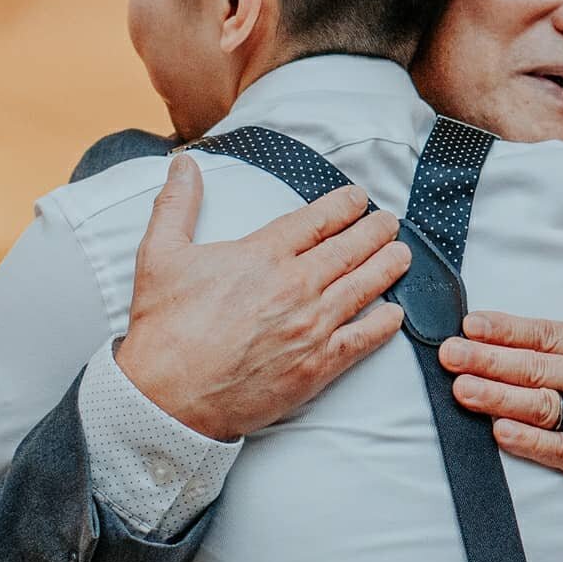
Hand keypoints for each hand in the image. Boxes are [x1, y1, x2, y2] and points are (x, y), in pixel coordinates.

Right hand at [117, 153, 410, 440]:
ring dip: (387, 267)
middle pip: (349, 249)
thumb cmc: (163, 328)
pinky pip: (362, 339)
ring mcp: (310, 326)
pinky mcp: (317, 366)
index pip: (317, 220)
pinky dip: (383, 324)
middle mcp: (295, 286)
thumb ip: (177, 204)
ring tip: (403, 254)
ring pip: (363, 288)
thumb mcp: (159, 255)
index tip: (359, 198)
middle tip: (390, 222)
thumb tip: (183, 163)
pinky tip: (395, 314)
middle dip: (375, 231)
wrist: (165, 398)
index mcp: (262, 255)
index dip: (344, 205)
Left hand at [438, 247, 562, 522]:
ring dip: (499, 398)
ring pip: (545, 407)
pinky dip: (531, 442)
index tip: (472, 323)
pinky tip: (499, 433)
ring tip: (461, 390)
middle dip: (490, 359)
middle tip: (448, 353)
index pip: (553, 334)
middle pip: (540, 367)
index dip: (510, 329)